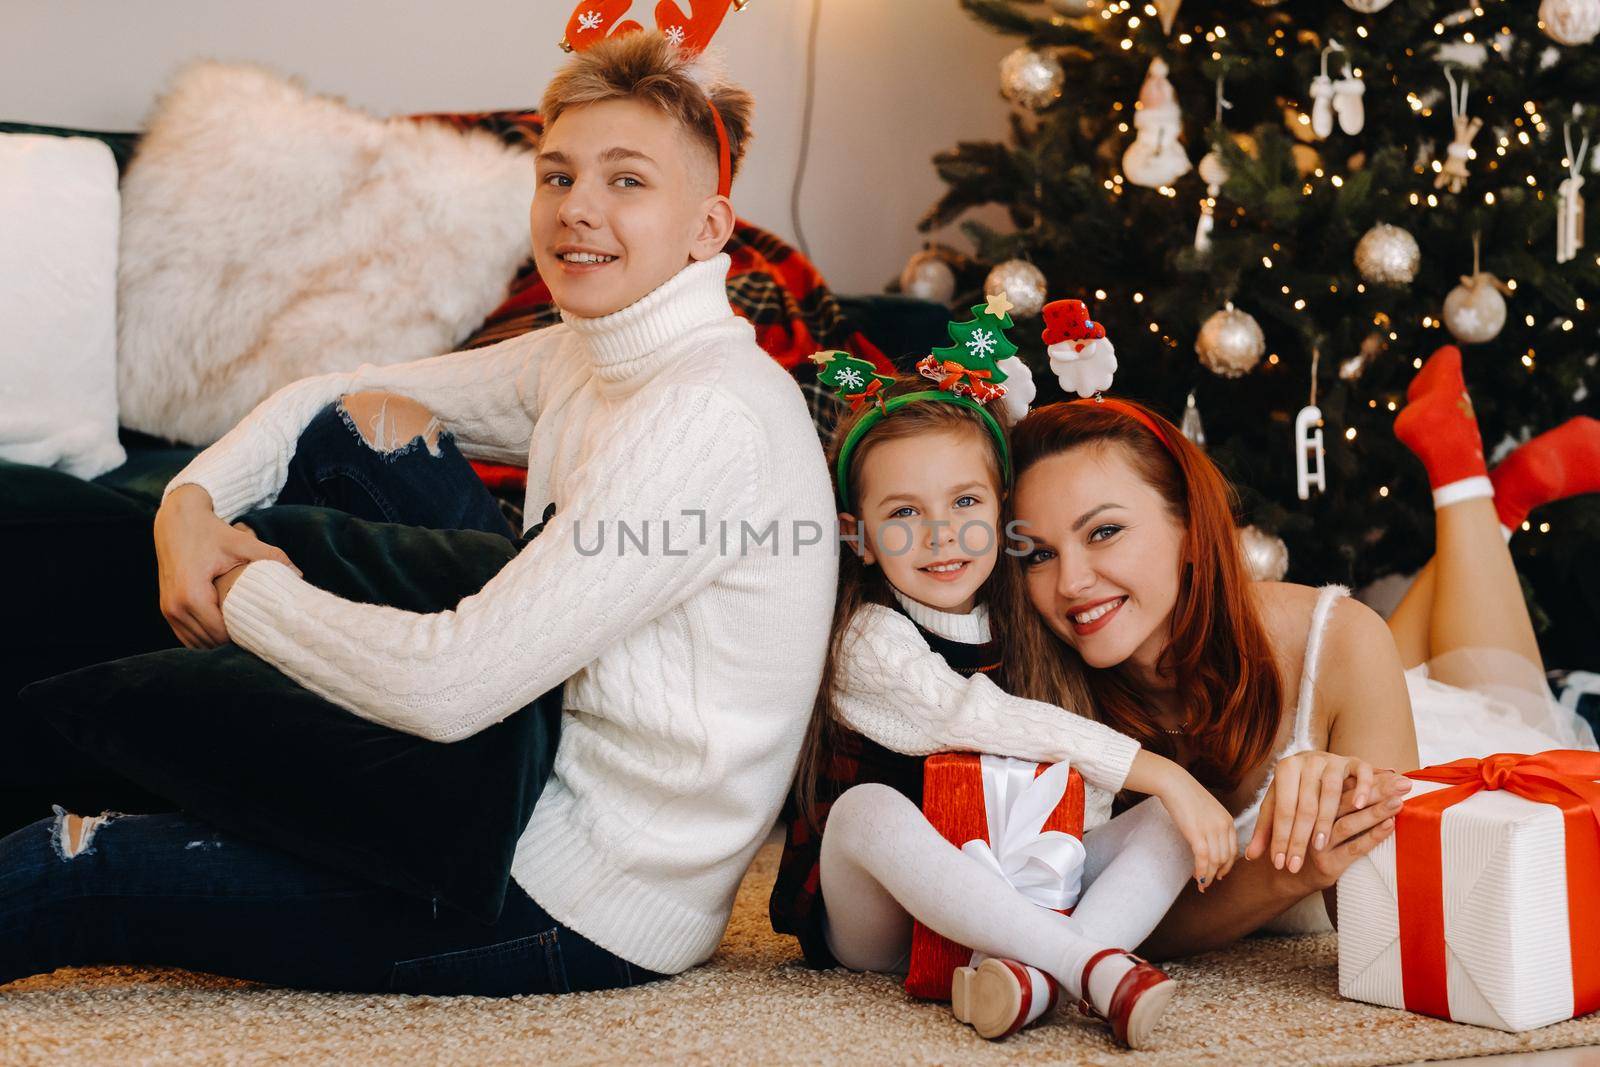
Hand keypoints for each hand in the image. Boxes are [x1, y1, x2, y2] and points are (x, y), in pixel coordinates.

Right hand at [155, 486, 298, 648]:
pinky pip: (185, 636)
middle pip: (208, 642)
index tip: (262, 628)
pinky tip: (224, 627)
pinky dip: (204, 636)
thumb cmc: (210, 531)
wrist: (177, 521)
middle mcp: (174, 607)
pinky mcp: (165, 609)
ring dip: (217, 641)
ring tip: (242, 630)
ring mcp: (167, 610)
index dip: (242, 634)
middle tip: (256, 632)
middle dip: (231, 641)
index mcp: (191, 594)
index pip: (219, 633)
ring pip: (196, 643)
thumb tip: (299, 574)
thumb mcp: (242, 542)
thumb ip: (271, 557)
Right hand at [1141, 753, 1238, 889]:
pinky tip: (1197, 878)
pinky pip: (1202, 858)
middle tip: (1209, 880)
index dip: (1227, 865)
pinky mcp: (1197, 833)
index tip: (1220, 873)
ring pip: (1215, 861)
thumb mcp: (1207, 810)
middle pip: (1225, 858)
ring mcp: (1211, 830)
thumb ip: (1212, 825)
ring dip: (1208, 875)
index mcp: (1228, 820)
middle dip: (1218, 872)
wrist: (1174, 783)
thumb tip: (1208, 842)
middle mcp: (1223, 826)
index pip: (1233, 850)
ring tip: (1201, 883)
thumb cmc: (1186, 794)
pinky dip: (1201, 871)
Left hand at [1246, 751, 1379, 873]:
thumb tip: (1250, 855)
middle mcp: (1307, 761)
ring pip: (1330, 792)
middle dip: (1298, 838)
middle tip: (1295, 866)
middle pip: (1304, 805)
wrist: (1318, 763)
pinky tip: (1359, 806)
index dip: (1280, 838)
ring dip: (1325, 821)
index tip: (1280, 864)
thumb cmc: (1296, 790)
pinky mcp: (1354, 761)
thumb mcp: (1278, 806)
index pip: (1282, 810)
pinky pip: (1361, 773)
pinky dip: (1361, 788)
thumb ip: (1265, 829)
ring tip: (1319, 847)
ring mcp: (1332, 760)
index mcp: (1285, 769)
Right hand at [1284, 771, 1411, 891]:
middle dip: (1377, 791)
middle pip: (1345, 800)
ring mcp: (1318, 842)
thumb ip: (1348, 791)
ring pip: (1347, 824)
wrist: (1292, 874)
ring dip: (1375, 813)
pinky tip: (1389, 826)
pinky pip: (1353, 848)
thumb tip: (1389, 771)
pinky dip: (1372, 836)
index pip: (1342, 786)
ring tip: (1398, 803)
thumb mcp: (1322, 810)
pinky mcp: (1326, 863)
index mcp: (1309, 800)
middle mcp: (1310, 818)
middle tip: (1403, 785)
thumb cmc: (1316, 836)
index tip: (1396, 775)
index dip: (1370, 780)